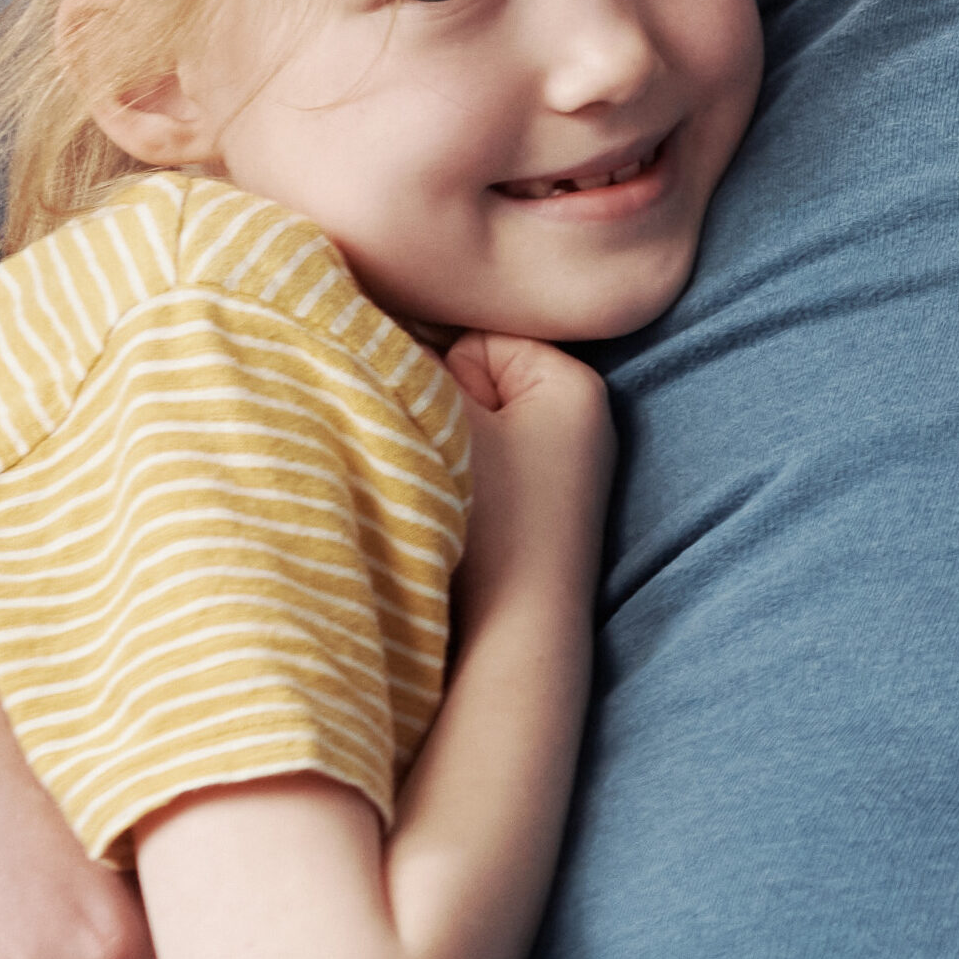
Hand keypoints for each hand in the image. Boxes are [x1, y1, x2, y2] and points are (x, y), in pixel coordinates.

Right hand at [440, 334, 610, 601]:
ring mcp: (566, 459)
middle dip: (444, 403)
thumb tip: (376, 332)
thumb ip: (415, 366)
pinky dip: (464, 472)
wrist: (518, 625)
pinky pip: (489, 458)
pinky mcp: (545, 498)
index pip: (477, 336)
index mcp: (573, 382)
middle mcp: (582, 413)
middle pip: (478, 378)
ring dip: (447, 440)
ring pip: (476, 420)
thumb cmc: (491, 519)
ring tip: (446, 480)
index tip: (430, 414)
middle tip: (436, 450)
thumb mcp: (445, 423)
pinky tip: (458, 504)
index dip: (437, 370)